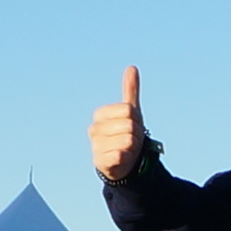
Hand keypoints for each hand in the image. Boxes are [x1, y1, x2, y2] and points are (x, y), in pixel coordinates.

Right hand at [91, 66, 150, 181]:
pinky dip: (126, 158)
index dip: (136, 119)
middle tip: (130, 139)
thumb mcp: (130, 111)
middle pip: (130, 125)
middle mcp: (94, 129)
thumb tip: (132, 67)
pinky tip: (121, 159)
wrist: (124, 162)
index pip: (128, 110)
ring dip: (133, 147)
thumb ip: (130, 90)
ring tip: (126, 149)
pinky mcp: (100, 162)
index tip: (131, 124)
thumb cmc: (126, 133)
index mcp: (100, 114)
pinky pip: (120, 155)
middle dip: (136, 134)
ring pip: (128, 140)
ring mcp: (96, 146)